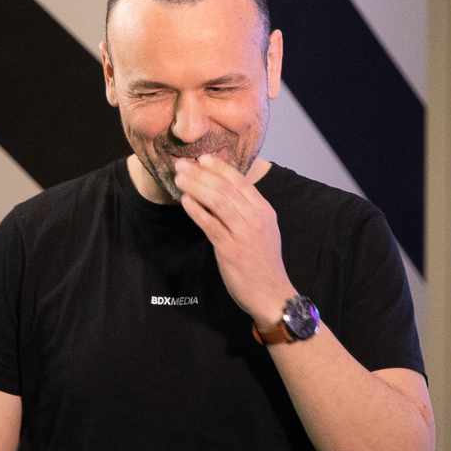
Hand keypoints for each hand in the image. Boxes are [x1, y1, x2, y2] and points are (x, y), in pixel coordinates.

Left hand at [172, 153, 294, 327]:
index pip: (241, 181)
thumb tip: (226, 191)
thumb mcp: (264, 230)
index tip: (203, 158)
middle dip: (201, 173)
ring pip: (217, 201)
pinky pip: (210, 224)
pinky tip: (185, 201)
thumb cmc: (263, 262)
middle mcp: (255, 218)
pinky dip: (196, 210)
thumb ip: (248, 210)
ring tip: (180, 178)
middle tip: (183, 164)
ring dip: (196, 186)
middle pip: (225, 188)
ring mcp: (243, 233)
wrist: (271, 292)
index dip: (220, 167)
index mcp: (264, 210)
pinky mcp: (230, 249)